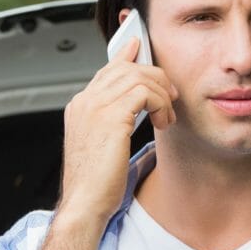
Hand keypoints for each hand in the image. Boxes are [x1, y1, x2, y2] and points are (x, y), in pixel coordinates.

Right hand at [60, 35, 177, 224]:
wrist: (84, 205)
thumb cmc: (95, 184)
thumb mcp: (104, 146)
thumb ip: (114, 121)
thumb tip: (137, 108)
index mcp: (80, 107)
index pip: (106, 69)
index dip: (126, 55)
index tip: (138, 45)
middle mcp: (84, 102)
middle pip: (126, 67)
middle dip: (155, 76)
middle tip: (170, 94)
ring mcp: (94, 107)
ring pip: (138, 76)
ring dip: (161, 93)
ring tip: (167, 114)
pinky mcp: (111, 117)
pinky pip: (144, 92)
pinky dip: (161, 103)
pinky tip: (163, 121)